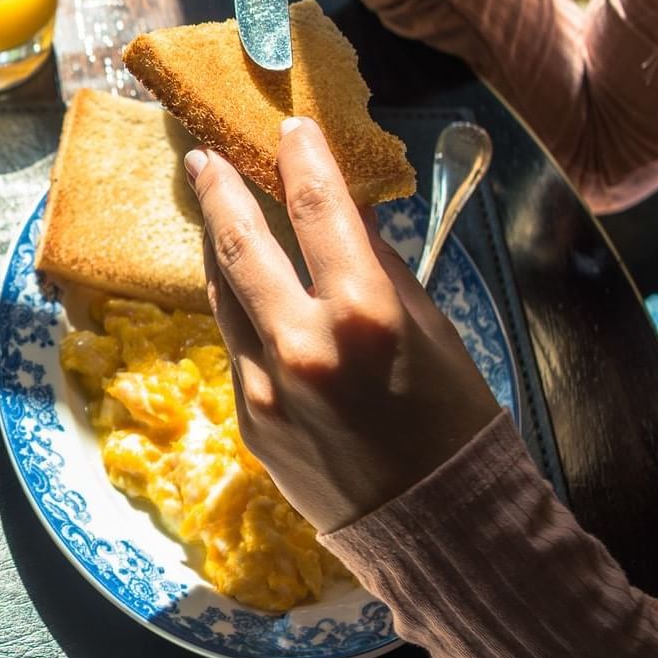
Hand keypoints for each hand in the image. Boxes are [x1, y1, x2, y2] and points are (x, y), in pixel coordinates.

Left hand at [184, 118, 501, 532]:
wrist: (438, 528)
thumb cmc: (454, 424)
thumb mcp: (432, 332)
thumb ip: (377, 269)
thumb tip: (345, 213)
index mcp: (364, 314)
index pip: (318, 209)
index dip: (300, 159)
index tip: (287, 128)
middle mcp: (303, 345)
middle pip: (242, 243)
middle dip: (218, 191)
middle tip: (203, 155)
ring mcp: (265, 385)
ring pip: (225, 294)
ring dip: (217, 246)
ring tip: (212, 209)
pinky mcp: (249, 419)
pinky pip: (235, 346)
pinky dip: (237, 308)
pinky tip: (238, 286)